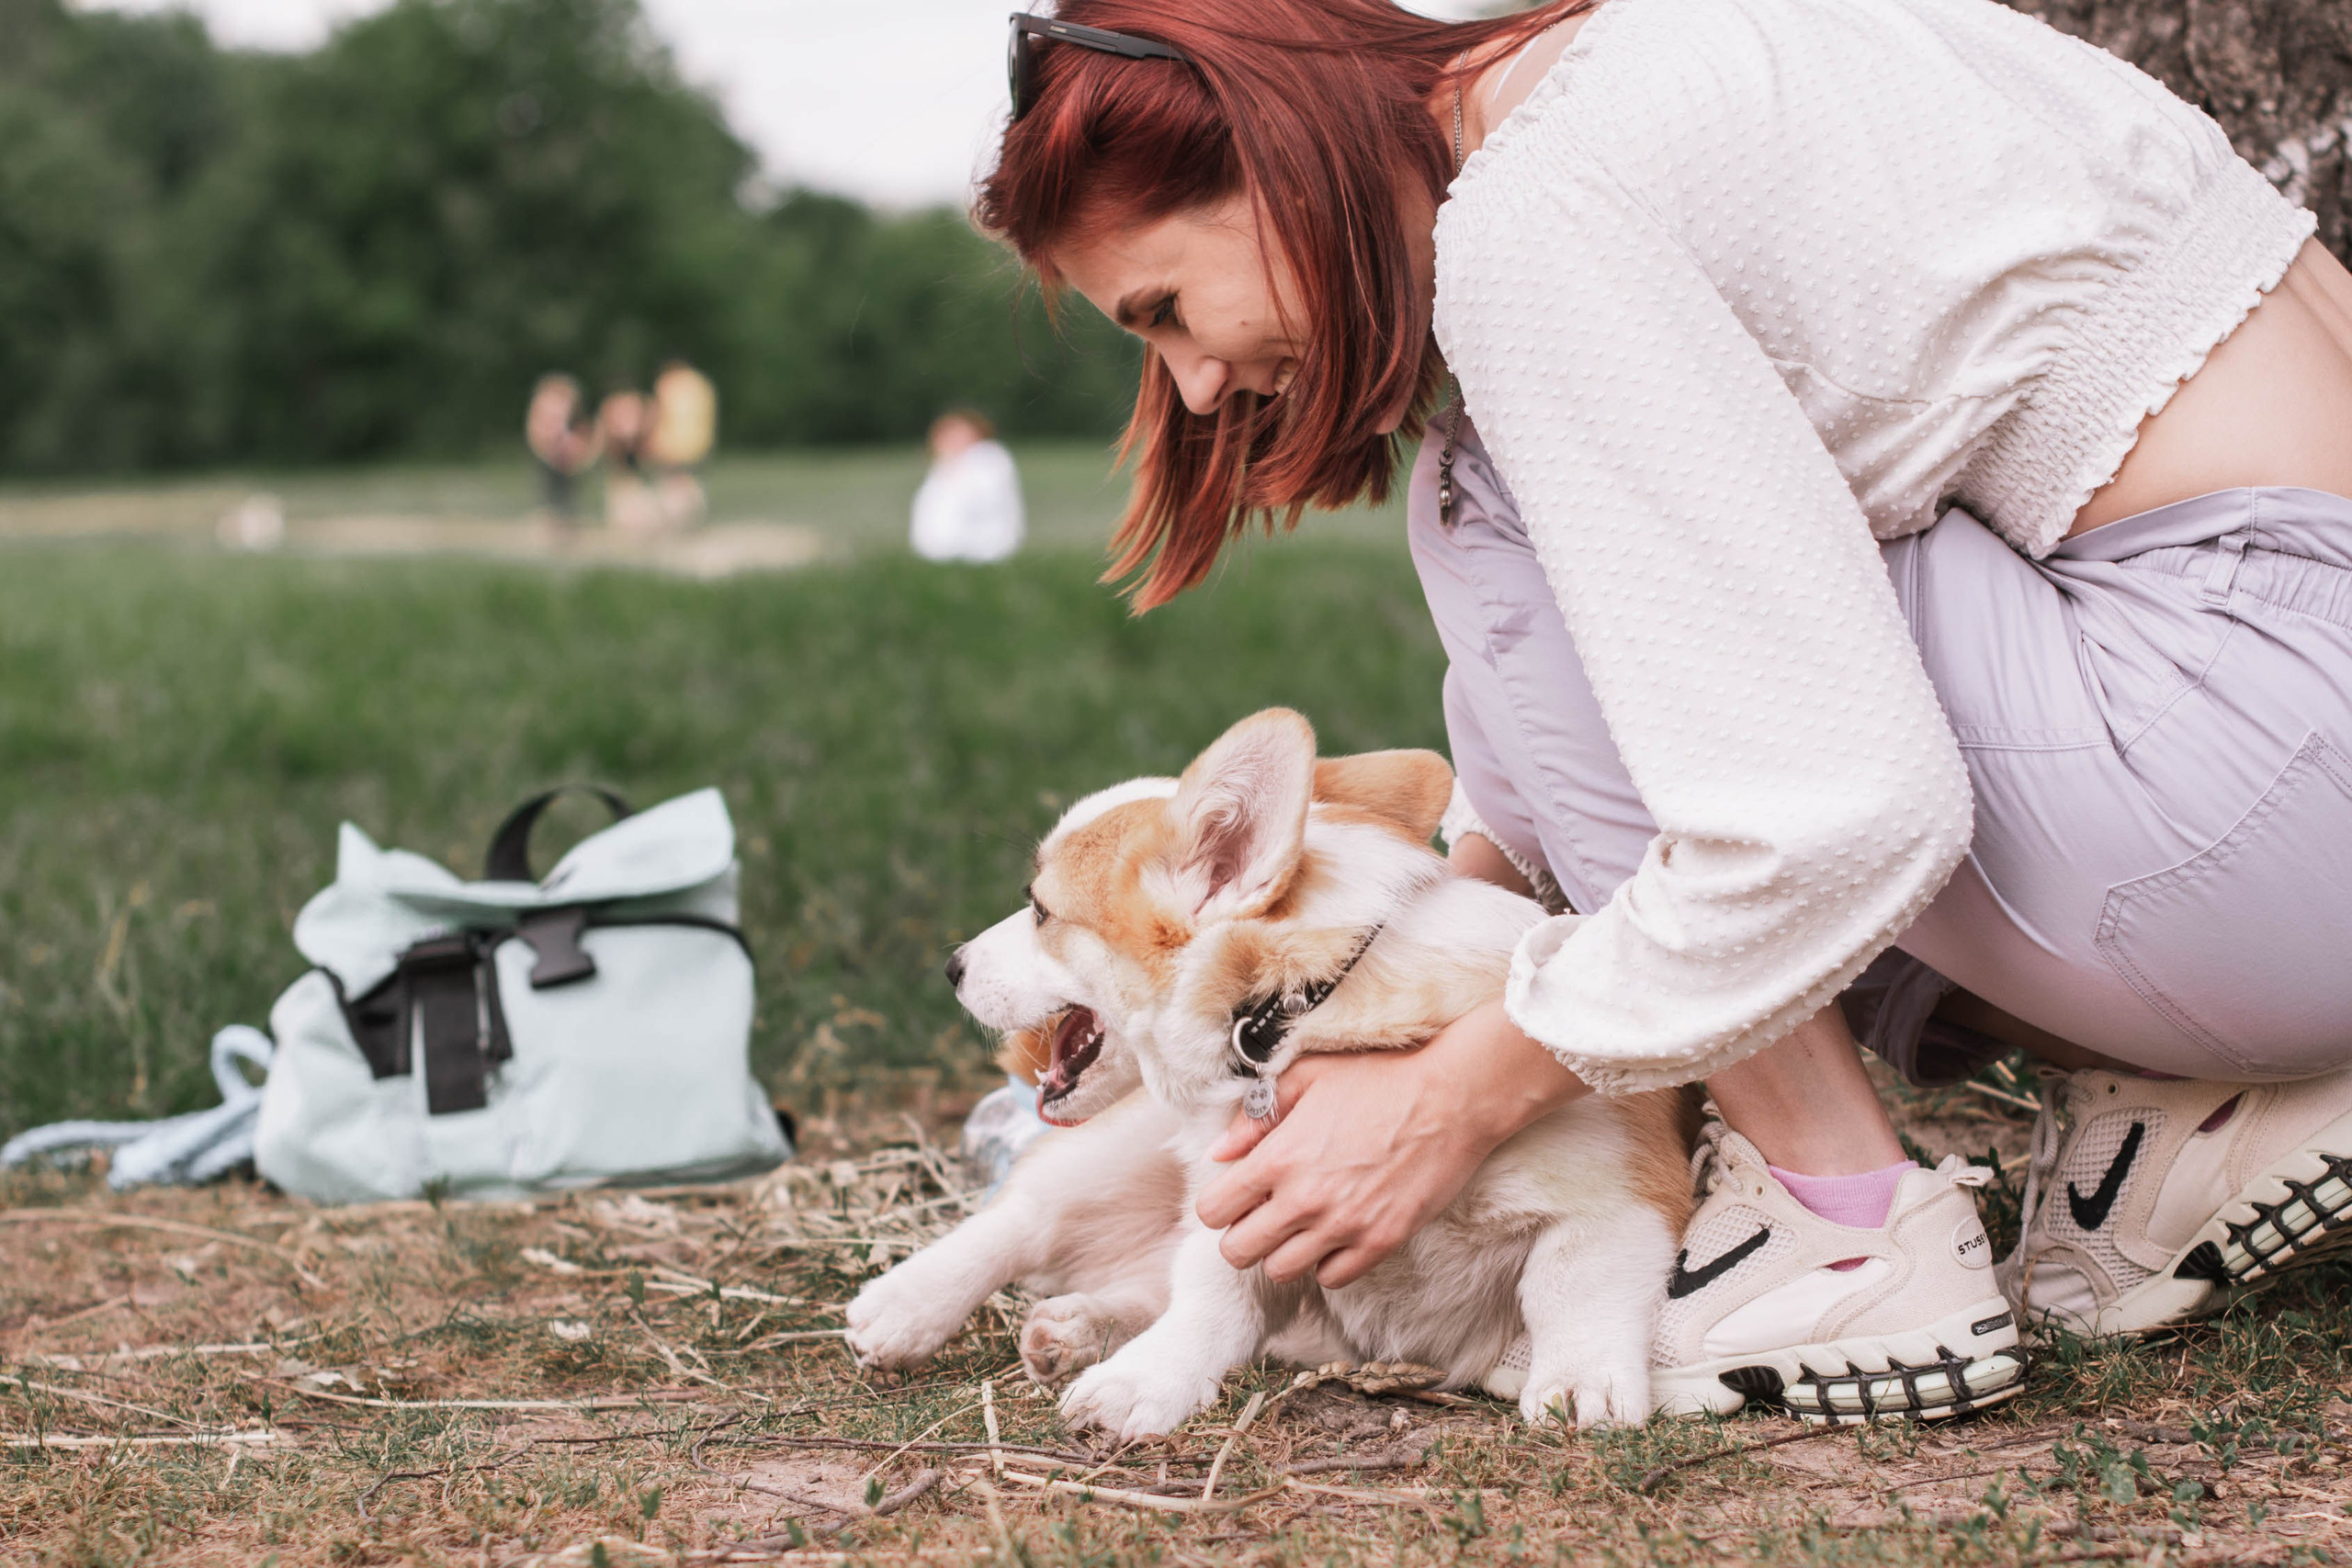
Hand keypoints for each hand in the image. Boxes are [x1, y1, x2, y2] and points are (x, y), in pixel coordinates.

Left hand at [1193, 997, 1586, 1288]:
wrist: (1450, 1098)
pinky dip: (1327, 1261)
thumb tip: (1221, 1151)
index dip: (1220, 1202)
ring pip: (1280, 1271)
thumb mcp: (1307, 1076)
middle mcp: (1304, 1200)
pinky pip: (1331, 1278)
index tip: (1238, 1193)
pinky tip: (1337, 1231)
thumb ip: (1255, 1115)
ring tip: (1302, 1223)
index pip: (1212, 1211)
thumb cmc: (1379, 1079)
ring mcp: (1343, 1227)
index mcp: (1279, 1158)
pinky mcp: (1380, 1242)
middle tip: (1265, 1212)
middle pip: (1237, 1252)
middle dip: (1243, 1233)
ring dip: (1283, 1250)